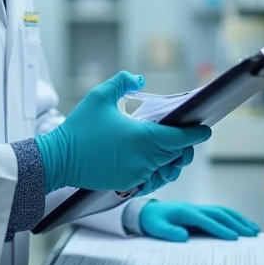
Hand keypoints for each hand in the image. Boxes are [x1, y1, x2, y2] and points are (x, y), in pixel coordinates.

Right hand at [36, 72, 209, 193]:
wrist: (58, 160)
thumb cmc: (79, 129)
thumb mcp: (100, 96)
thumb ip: (123, 82)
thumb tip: (140, 79)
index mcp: (143, 138)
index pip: (181, 139)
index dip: (197, 134)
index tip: (206, 129)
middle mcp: (144, 160)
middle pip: (177, 155)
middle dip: (185, 146)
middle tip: (187, 135)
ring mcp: (137, 175)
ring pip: (167, 170)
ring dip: (172, 160)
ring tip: (172, 149)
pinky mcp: (127, 185)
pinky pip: (152, 179)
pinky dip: (157, 171)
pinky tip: (154, 161)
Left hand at [138, 201, 259, 242]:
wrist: (148, 211)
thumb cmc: (152, 221)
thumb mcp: (156, 228)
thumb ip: (169, 232)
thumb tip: (184, 237)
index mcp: (185, 212)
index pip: (206, 221)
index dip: (220, 229)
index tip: (234, 237)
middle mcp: (195, 208)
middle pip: (220, 214)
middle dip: (237, 224)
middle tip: (252, 234)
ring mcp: (199, 209)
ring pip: (223, 212)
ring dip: (240, 219)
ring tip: (254, 230)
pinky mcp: (201, 212)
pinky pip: (220, 214)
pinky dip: (233, 218)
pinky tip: (242, 225)